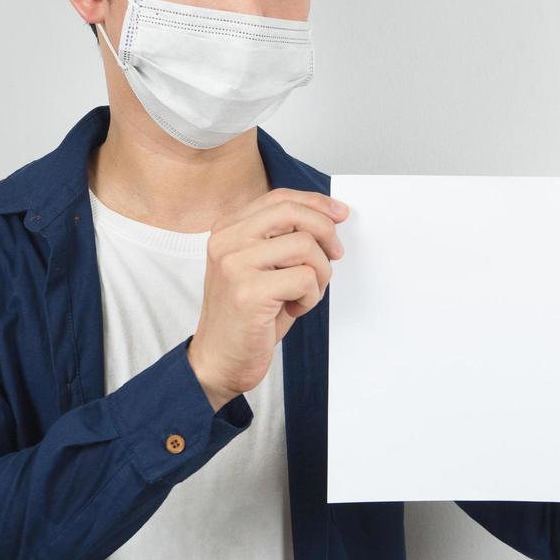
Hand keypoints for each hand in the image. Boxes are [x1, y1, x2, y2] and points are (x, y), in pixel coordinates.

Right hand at [186, 187, 348, 408]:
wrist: (219, 361)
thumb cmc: (248, 316)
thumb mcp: (262, 267)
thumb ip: (283, 238)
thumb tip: (329, 216)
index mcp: (227, 230)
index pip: (279, 198)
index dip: (315, 202)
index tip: (340, 213)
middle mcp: (226, 242)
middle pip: (292, 213)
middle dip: (326, 231)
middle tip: (336, 253)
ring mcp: (234, 265)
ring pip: (305, 246)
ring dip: (319, 273)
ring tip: (304, 294)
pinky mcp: (249, 292)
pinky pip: (305, 278)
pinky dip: (311, 297)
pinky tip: (294, 309)